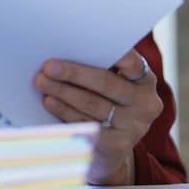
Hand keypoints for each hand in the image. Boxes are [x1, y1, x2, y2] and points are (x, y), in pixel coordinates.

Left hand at [32, 48, 160, 185]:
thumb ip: (99, 68)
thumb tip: (64, 51)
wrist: (111, 147)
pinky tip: (50, 102)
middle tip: (48, 66)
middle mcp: (146, 103)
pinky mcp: (119, 145)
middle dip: (74, 73)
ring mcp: (135, 126)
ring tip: (42, 81)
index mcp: (145, 81)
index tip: (85, 41)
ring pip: (93, 104)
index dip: (111, 52)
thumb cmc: (106, 103)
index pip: (131, 62)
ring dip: (63, 91)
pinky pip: (87, 125)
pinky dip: (65, 112)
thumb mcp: (112, 85)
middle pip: (106, 83)